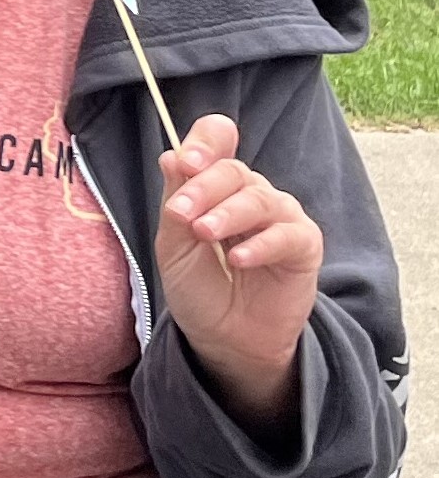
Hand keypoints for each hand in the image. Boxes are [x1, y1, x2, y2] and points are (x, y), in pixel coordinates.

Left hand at [157, 114, 321, 432]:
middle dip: (202, 188)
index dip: (205, 143)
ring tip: (203, 234)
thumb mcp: (173, 243)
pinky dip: (260, 244)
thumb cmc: (197, 286)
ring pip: (259, 198)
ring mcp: (279, 217)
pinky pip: (287, 234)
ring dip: (227, 214)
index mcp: (215, 184)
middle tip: (179, 214)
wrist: (223, 337)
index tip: (184, 161)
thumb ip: (177, 199)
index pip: (218, 140)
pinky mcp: (304, 246)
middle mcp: (249, 193)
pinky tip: (238, 259)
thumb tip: (173, 155)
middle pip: (232, 171)